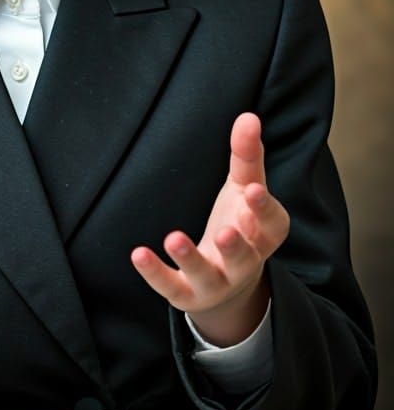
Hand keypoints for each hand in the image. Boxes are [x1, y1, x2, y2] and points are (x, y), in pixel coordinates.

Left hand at [130, 112, 288, 345]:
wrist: (227, 282)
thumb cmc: (239, 223)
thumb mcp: (243, 189)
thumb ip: (246, 156)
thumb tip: (249, 116)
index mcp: (264, 235)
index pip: (271, 224)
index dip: (263, 210)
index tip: (252, 191)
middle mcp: (245, 263)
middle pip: (245, 256)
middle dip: (237, 245)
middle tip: (228, 229)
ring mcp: (216, 281)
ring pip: (207, 275)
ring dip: (191, 258)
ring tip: (173, 238)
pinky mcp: (188, 294)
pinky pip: (172, 287)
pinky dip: (155, 273)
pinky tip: (138, 254)